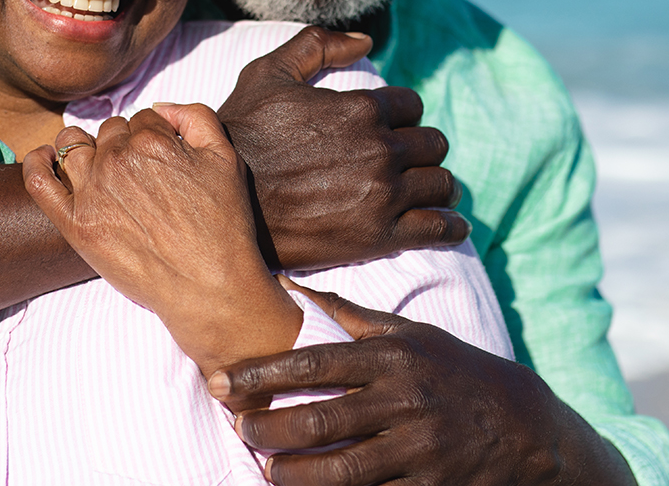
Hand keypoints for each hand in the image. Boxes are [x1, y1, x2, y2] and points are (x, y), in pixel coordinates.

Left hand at [23, 106, 300, 380]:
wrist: (208, 287)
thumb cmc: (223, 226)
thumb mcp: (225, 157)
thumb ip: (196, 117)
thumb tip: (160, 107)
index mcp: (153, 140)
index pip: (142, 117)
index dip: (155, 135)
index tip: (163, 158)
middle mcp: (118, 160)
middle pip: (109, 131)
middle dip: (124, 143)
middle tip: (141, 174)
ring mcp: (91, 191)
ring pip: (72, 144)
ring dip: (84, 147)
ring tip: (99, 166)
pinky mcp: (74, 223)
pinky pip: (38, 180)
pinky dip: (37, 162)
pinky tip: (45, 157)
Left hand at [210, 280, 634, 485]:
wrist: (528, 425)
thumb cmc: (453, 368)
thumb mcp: (408, 332)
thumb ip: (348, 313)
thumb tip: (290, 286)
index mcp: (391, 357)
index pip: (315, 362)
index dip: (265, 372)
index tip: (226, 380)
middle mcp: (403, 400)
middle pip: (323, 419)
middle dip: (271, 427)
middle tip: (237, 427)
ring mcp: (419, 448)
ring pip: (345, 468)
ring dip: (296, 473)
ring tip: (263, 468)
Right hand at [217, 26, 468, 269]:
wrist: (225, 202)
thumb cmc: (242, 135)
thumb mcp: (267, 74)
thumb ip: (317, 45)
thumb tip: (366, 41)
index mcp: (360, 108)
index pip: (412, 105)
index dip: (401, 114)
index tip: (389, 128)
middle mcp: (380, 149)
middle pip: (433, 144)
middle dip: (420, 149)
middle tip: (405, 160)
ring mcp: (384, 195)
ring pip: (442, 183)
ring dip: (436, 184)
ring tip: (425, 190)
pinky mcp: (381, 236)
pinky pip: (441, 228)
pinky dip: (450, 226)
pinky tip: (447, 224)